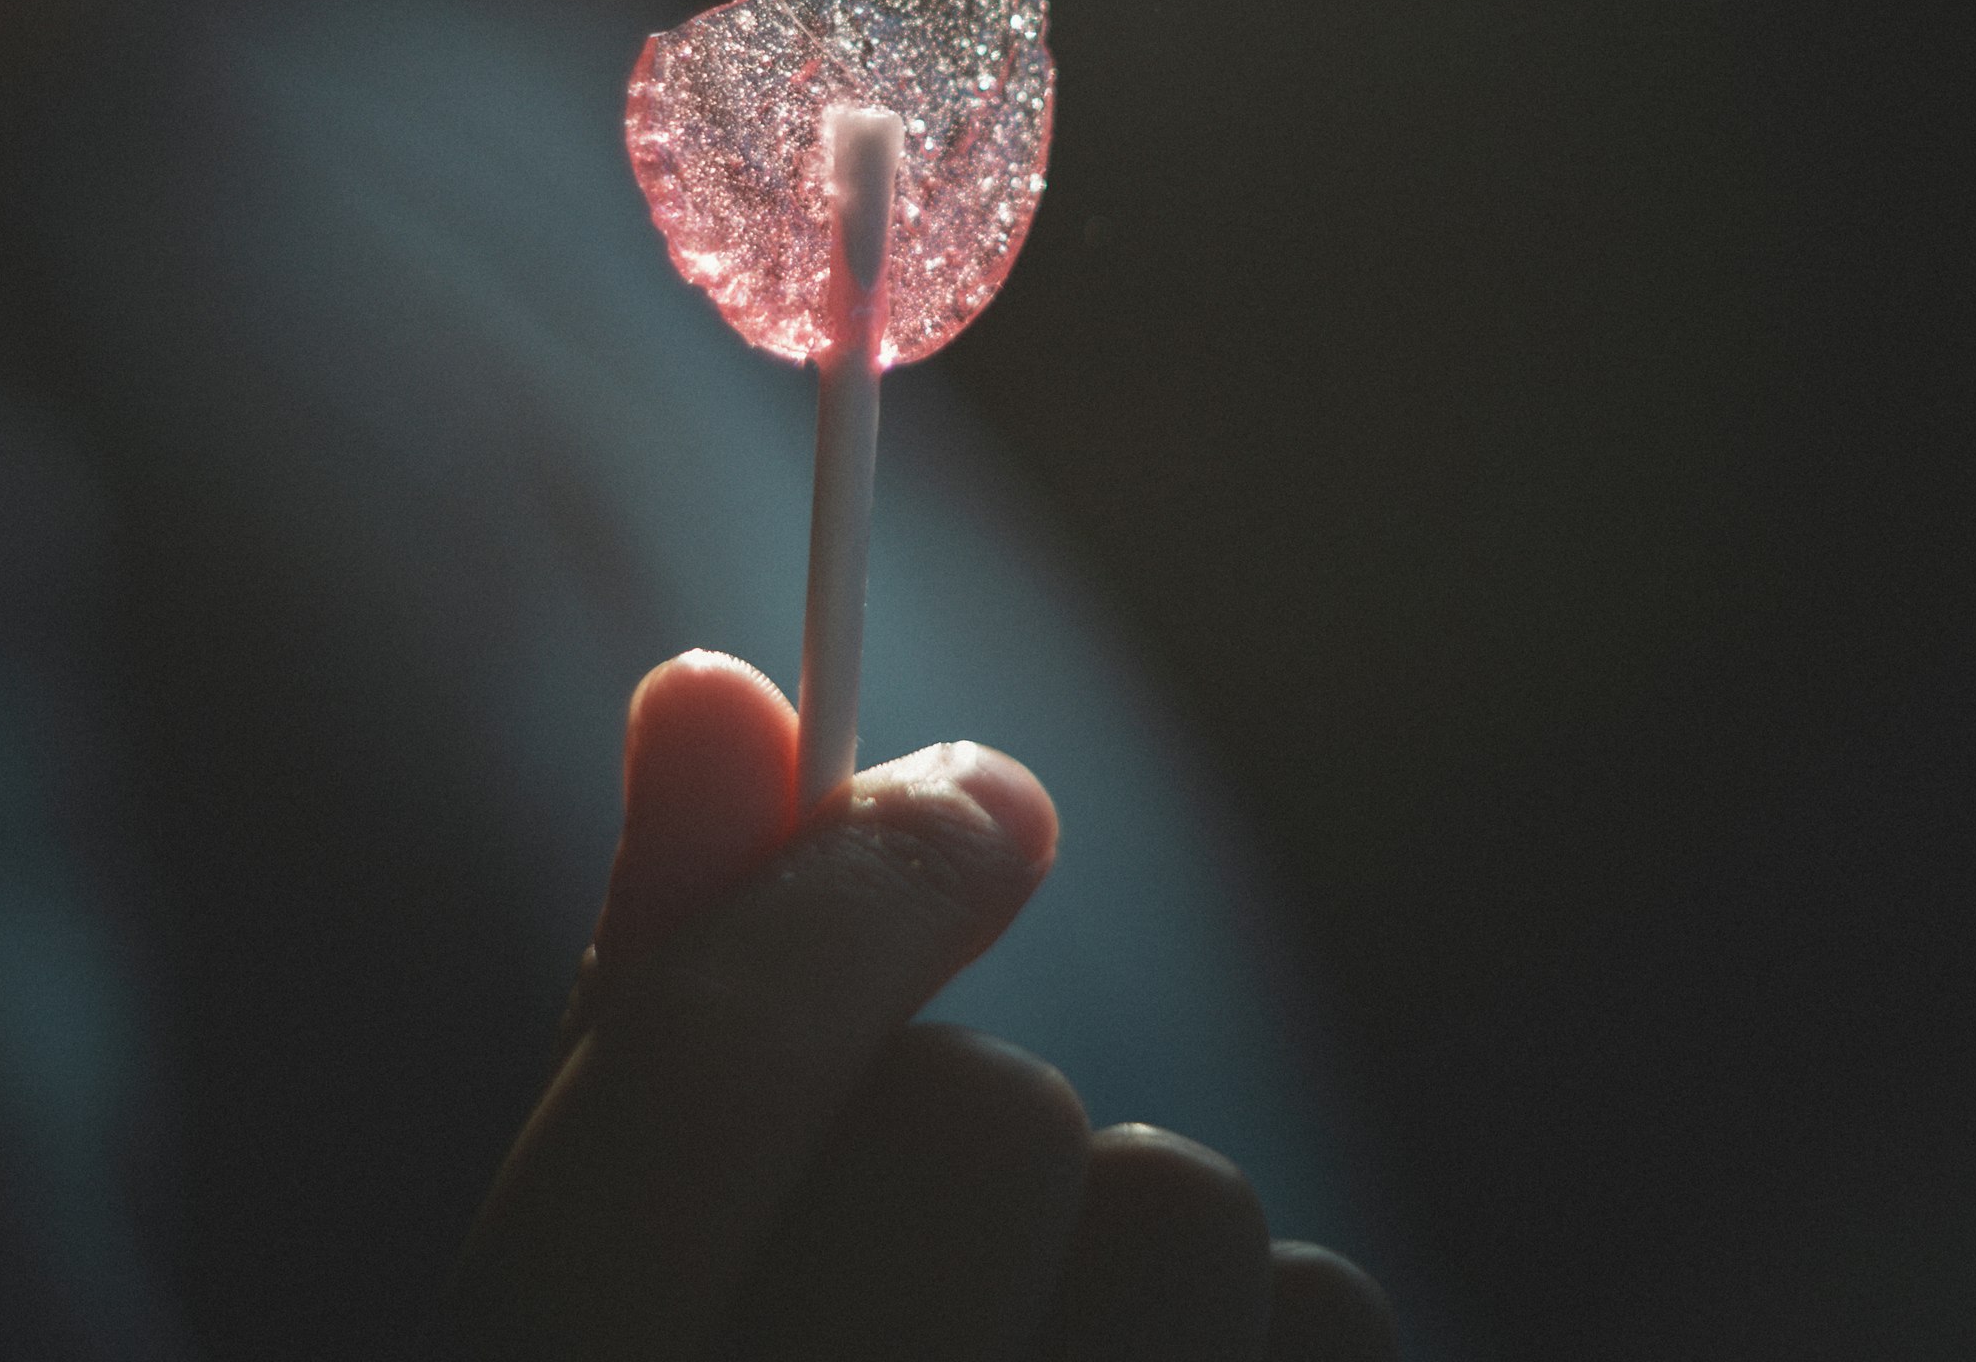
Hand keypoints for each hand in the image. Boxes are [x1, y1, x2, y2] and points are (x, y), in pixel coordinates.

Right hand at [447, 652, 1397, 1359]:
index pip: (709, 1067)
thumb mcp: (628, 1306)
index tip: (976, 802)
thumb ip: (661, 1016)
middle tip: (953, 1226)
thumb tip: (723, 679)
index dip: (860, 877)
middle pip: (986, 1127)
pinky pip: (1347, 1335)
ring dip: (1151, 1255)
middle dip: (990, 1121)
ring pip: (1197, 1216)